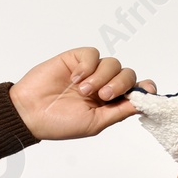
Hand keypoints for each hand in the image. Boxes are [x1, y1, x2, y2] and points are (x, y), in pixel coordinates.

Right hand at [9, 48, 154, 139]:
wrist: (29, 112)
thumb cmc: (59, 123)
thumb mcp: (95, 123)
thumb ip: (120, 112)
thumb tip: (144, 104)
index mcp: (110, 103)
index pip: (136, 91)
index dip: (145, 89)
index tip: (148, 90)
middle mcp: (103, 86)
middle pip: (128, 75)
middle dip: (120, 84)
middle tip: (102, 96)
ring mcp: (90, 72)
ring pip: (113, 63)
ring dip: (101, 77)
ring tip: (82, 90)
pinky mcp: (76, 59)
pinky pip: (93, 54)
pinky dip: (88, 66)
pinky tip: (75, 78)